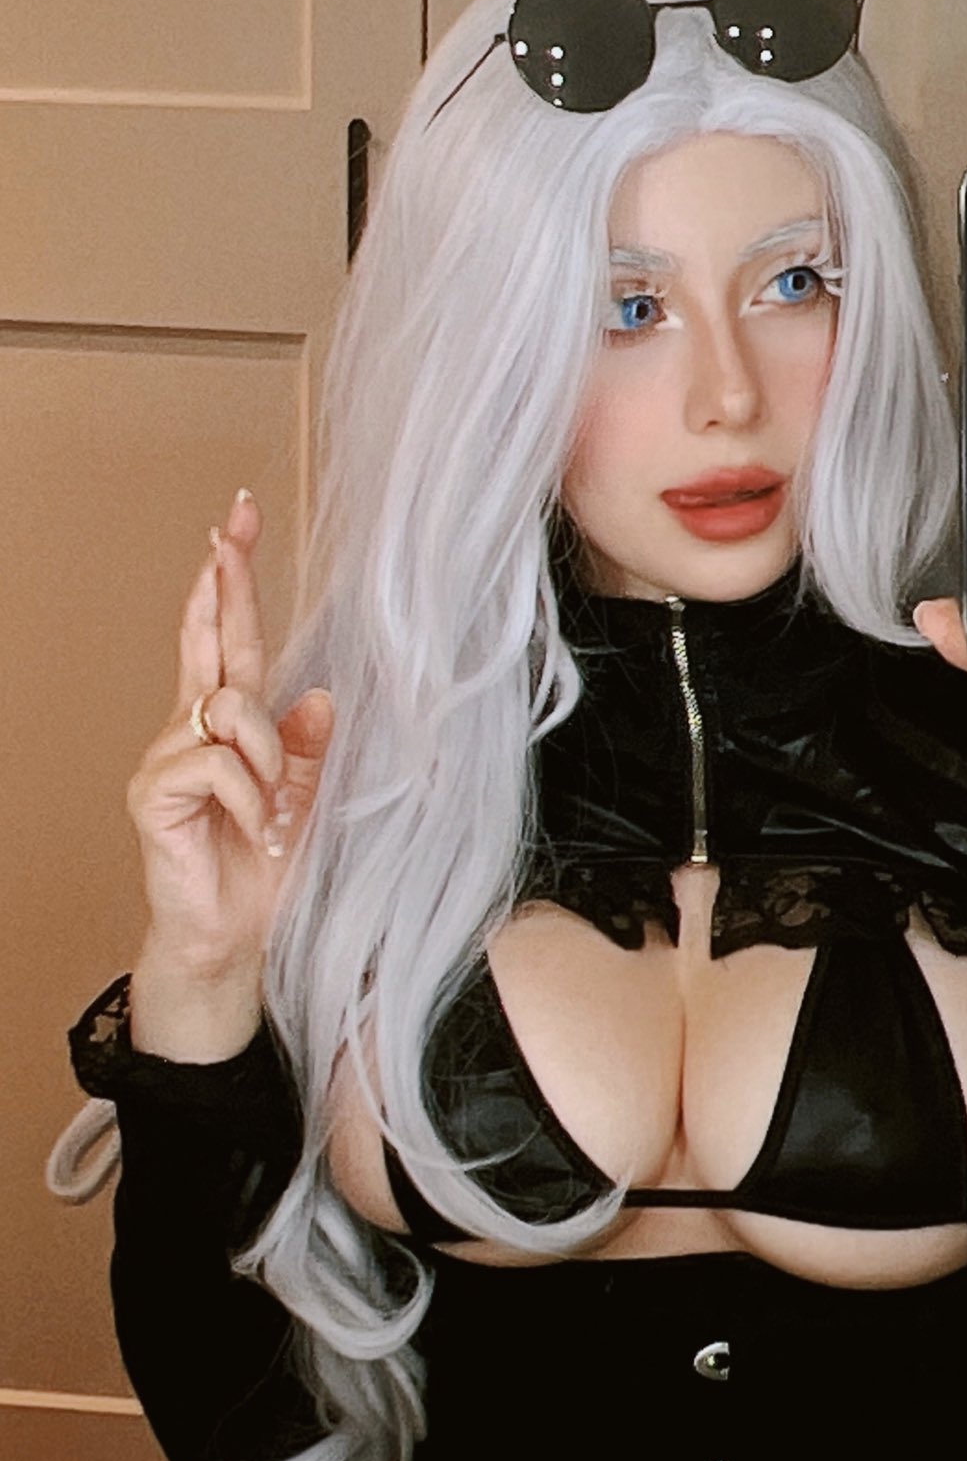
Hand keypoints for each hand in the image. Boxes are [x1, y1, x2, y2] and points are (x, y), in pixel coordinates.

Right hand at [126, 489, 333, 980]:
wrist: (233, 937)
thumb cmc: (262, 870)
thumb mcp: (304, 800)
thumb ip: (306, 749)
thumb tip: (319, 695)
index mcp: (229, 723)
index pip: (230, 640)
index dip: (231, 583)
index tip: (234, 524)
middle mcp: (190, 729)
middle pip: (209, 641)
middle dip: (223, 583)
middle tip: (230, 527)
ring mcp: (165, 757)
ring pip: (230, 709)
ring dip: (266, 756)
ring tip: (271, 809)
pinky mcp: (153, 793)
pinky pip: (216, 762)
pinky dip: (250, 795)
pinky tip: (251, 828)